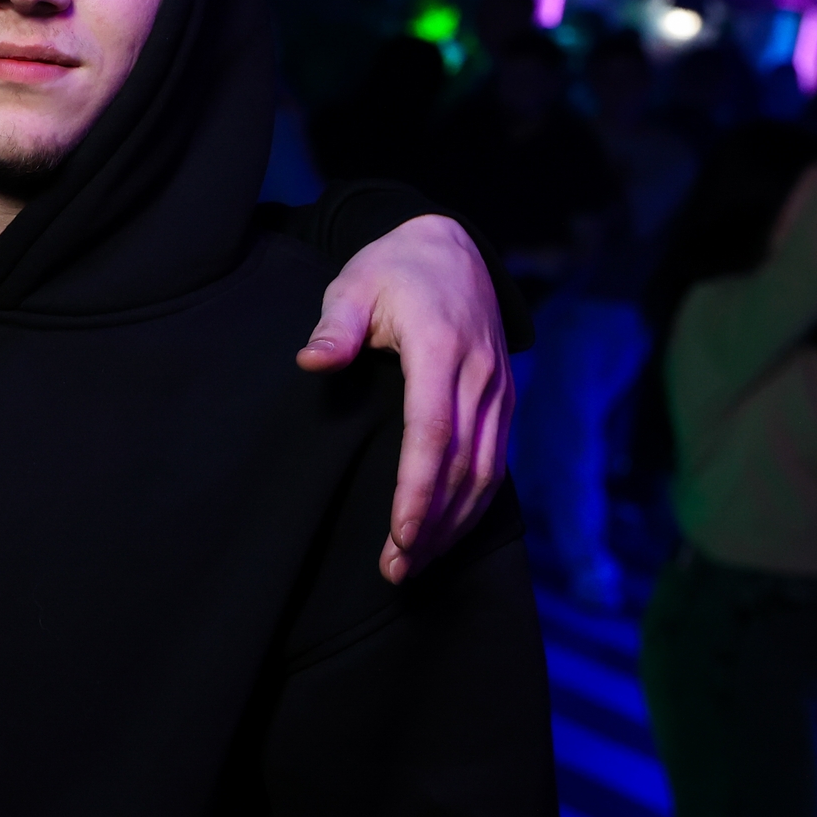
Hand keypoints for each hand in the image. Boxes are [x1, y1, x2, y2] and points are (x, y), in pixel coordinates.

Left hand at [296, 214, 513, 584]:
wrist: (450, 246)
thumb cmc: (390, 269)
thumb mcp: (353, 285)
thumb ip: (337, 326)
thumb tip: (312, 360)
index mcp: (440, 348)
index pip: (433, 432)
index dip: (418, 490)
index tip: (400, 534)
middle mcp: (479, 375)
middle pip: (461, 465)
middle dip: (433, 524)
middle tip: (397, 570)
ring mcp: (498, 390)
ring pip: (485, 472)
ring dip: (455, 523)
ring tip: (416, 564)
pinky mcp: (504, 401)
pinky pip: (495, 462)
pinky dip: (475, 504)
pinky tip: (448, 533)